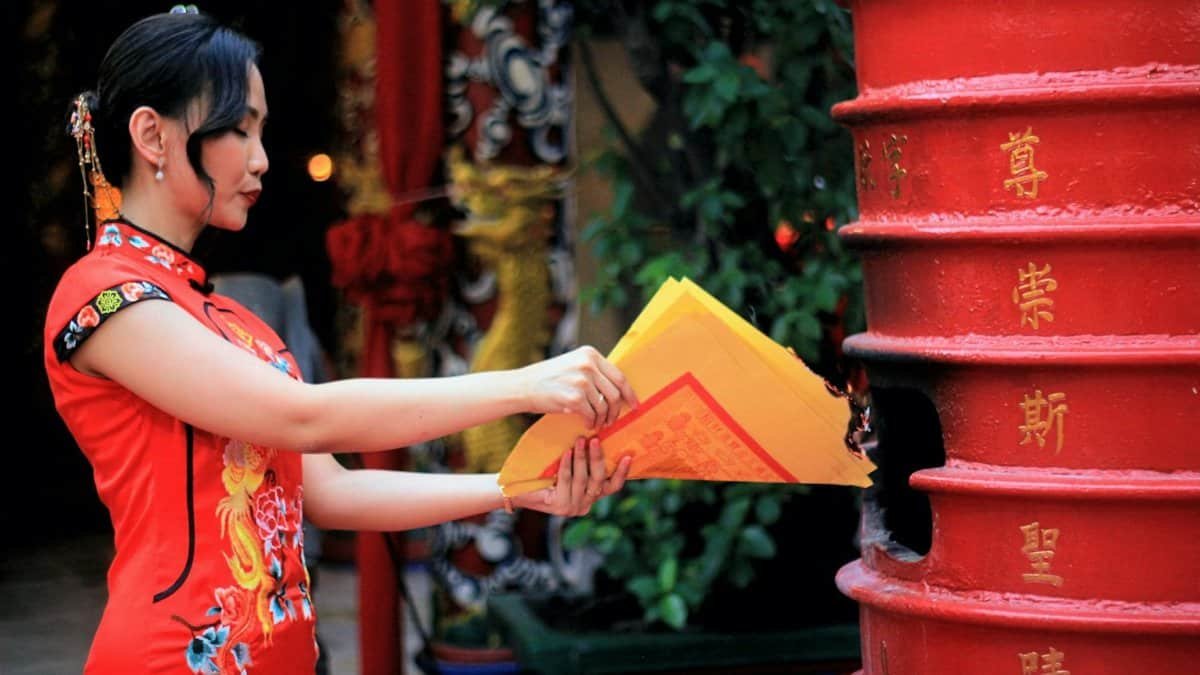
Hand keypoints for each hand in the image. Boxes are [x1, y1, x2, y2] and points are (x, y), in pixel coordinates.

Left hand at [514, 437, 631, 516]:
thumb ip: (584, 463)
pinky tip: (567, 452)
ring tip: (581, 440)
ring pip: (583, 478)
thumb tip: (599, 437)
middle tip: (596, 439)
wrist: (516, 490)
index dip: (622, 472)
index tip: (628, 455)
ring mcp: (572, 508)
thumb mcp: (568, 469)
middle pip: (599, 479)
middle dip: (598, 457)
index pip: (612, 487)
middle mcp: (584, 506)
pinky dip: (568, 465)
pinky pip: (567, 480)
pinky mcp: (560, 506)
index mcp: (590, 498)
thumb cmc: (542, 476)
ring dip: (583, 457)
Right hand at [518, 346, 638, 429]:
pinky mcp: (574, 397)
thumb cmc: (548, 379)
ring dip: (602, 419)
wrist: (522, 386)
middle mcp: (588, 364)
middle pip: (615, 393)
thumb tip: (619, 390)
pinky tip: (586, 423)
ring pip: (604, 406)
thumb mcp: (573, 365)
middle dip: (616, 411)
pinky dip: (590, 422)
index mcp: (590, 354)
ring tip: (596, 423)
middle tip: (611, 420)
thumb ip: (594, 372)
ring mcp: (581, 380)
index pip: (619, 376)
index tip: (634, 405)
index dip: (629, 393)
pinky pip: (591, 415)